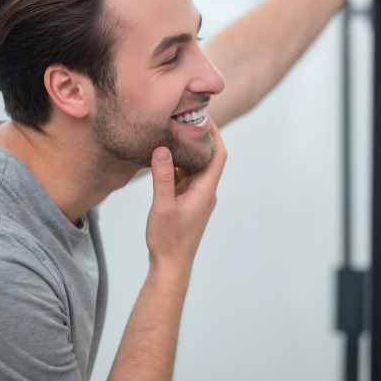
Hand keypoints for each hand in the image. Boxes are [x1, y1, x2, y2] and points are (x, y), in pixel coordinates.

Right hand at [145, 120, 226, 271]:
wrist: (171, 265)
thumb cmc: (168, 240)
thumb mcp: (163, 207)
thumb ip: (163, 178)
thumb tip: (162, 149)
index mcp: (205, 190)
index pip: (218, 155)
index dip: (214, 133)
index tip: (203, 115)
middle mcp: (205, 191)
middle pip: (208, 157)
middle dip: (199, 137)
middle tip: (185, 117)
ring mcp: (196, 196)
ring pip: (195, 166)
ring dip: (187, 150)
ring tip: (172, 131)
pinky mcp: (186, 201)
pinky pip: (185, 176)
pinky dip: (177, 164)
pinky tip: (163, 156)